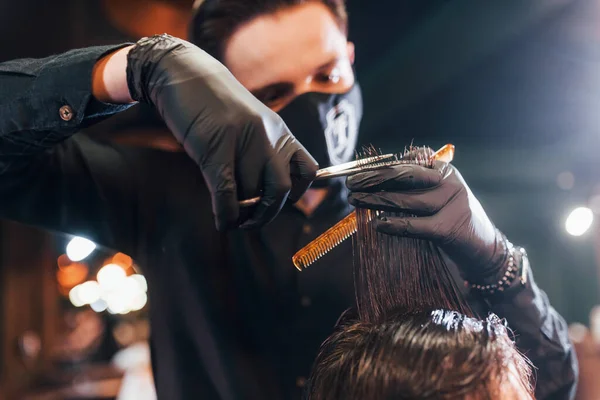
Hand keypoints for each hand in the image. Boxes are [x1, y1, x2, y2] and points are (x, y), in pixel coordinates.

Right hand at [126, 35, 317, 229]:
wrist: (184, 74)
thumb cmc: (216, 103)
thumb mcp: (252, 122)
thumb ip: (265, 149)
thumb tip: (265, 189)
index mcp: (279, 131)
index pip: (307, 170)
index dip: (297, 194)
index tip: (280, 203)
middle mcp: (267, 136)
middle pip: (280, 190)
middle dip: (267, 213)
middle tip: (252, 220)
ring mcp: (242, 142)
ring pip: (252, 194)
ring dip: (243, 214)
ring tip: (233, 218)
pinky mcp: (215, 150)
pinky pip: (227, 193)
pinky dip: (226, 215)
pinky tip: (222, 222)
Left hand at [347, 161, 507, 281]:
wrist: (484, 251)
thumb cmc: (450, 221)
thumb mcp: (435, 197)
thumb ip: (412, 186)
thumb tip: (372, 179)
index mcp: (445, 170)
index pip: (409, 161)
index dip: (382, 165)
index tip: (359, 170)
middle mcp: (450, 182)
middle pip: (406, 175)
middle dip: (374, 178)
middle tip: (351, 183)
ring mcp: (452, 204)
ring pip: (407, 200)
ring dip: (376, 200)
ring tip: (355, 200)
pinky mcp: (449, 228)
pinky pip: (415, 225)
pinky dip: (394, 225)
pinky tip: (377, 224)